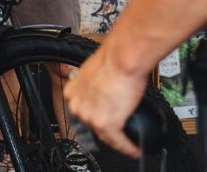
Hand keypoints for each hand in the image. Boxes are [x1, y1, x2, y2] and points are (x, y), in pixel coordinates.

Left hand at [64, 37, 148, 157]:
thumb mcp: (96, 71)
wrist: (123, 57)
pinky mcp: (107, 125)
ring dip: (118, 142)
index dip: (94, 118)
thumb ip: (95, 84)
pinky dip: (129, 147)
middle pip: (92, 126)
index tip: (102, 121)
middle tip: (118, 133)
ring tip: (127, 144)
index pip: (82, 112)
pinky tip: (134, 149)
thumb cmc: (114, 58)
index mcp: (72, 92)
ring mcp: (91, 117)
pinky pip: (119, 142)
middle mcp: (78, 106)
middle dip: (105, 131)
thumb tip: (103, 89)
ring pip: (106, 137)